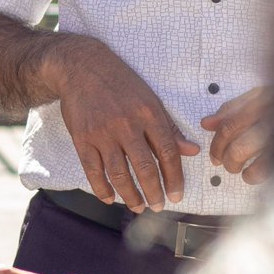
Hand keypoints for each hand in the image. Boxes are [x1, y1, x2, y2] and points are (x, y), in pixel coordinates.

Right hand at [47, 37, 199, 211]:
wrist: (82, 66)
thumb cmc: (119, 82)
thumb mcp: (149, 97)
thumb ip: (169, 127)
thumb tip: (191, 150)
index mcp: (148, 113)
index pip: (167, 152)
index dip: (174, 177)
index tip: (177, 194)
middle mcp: (126, 124)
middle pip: (144, 167)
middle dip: (154, 192)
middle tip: (158, 206)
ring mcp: (102, 132)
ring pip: (119, 174)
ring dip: (130, 195)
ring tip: (138, 206)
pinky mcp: (82, 138)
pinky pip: (93, 170)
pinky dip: (102, 188)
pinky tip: (110, 198)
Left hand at [201, 85, 272, 184]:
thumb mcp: (261, 97)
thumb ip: (233, 108)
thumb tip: (206, 123)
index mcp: (260, 101)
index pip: (228, 122)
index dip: (217, 140)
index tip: (213, 153)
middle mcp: (268, 116)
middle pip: (231, 137)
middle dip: (222, 155)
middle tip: (223, 162)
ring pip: (241, 152)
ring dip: (234, 166)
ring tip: (237, 168)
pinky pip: (261, 169)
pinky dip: (251, 176)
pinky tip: (252, 174)